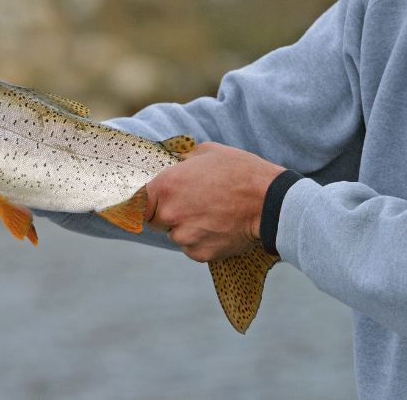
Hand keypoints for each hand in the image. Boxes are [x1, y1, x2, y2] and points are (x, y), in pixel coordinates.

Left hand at [145, 142, 284, 261]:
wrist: (270, 201)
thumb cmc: (240, 172)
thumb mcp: (207, 152)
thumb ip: (182, 158)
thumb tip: (172, 160)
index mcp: (166, 186)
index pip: (137, 201)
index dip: (144, 201)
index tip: (151, 201)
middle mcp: (170, 213)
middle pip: (155, 219)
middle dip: (168, 213)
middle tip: (192, 203)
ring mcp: (184, 236)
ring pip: (175, 235)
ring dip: (186, 228)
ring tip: (211, 214)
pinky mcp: (200, 253)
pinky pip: (191, 248)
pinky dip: (200, 241)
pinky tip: (218, 227)